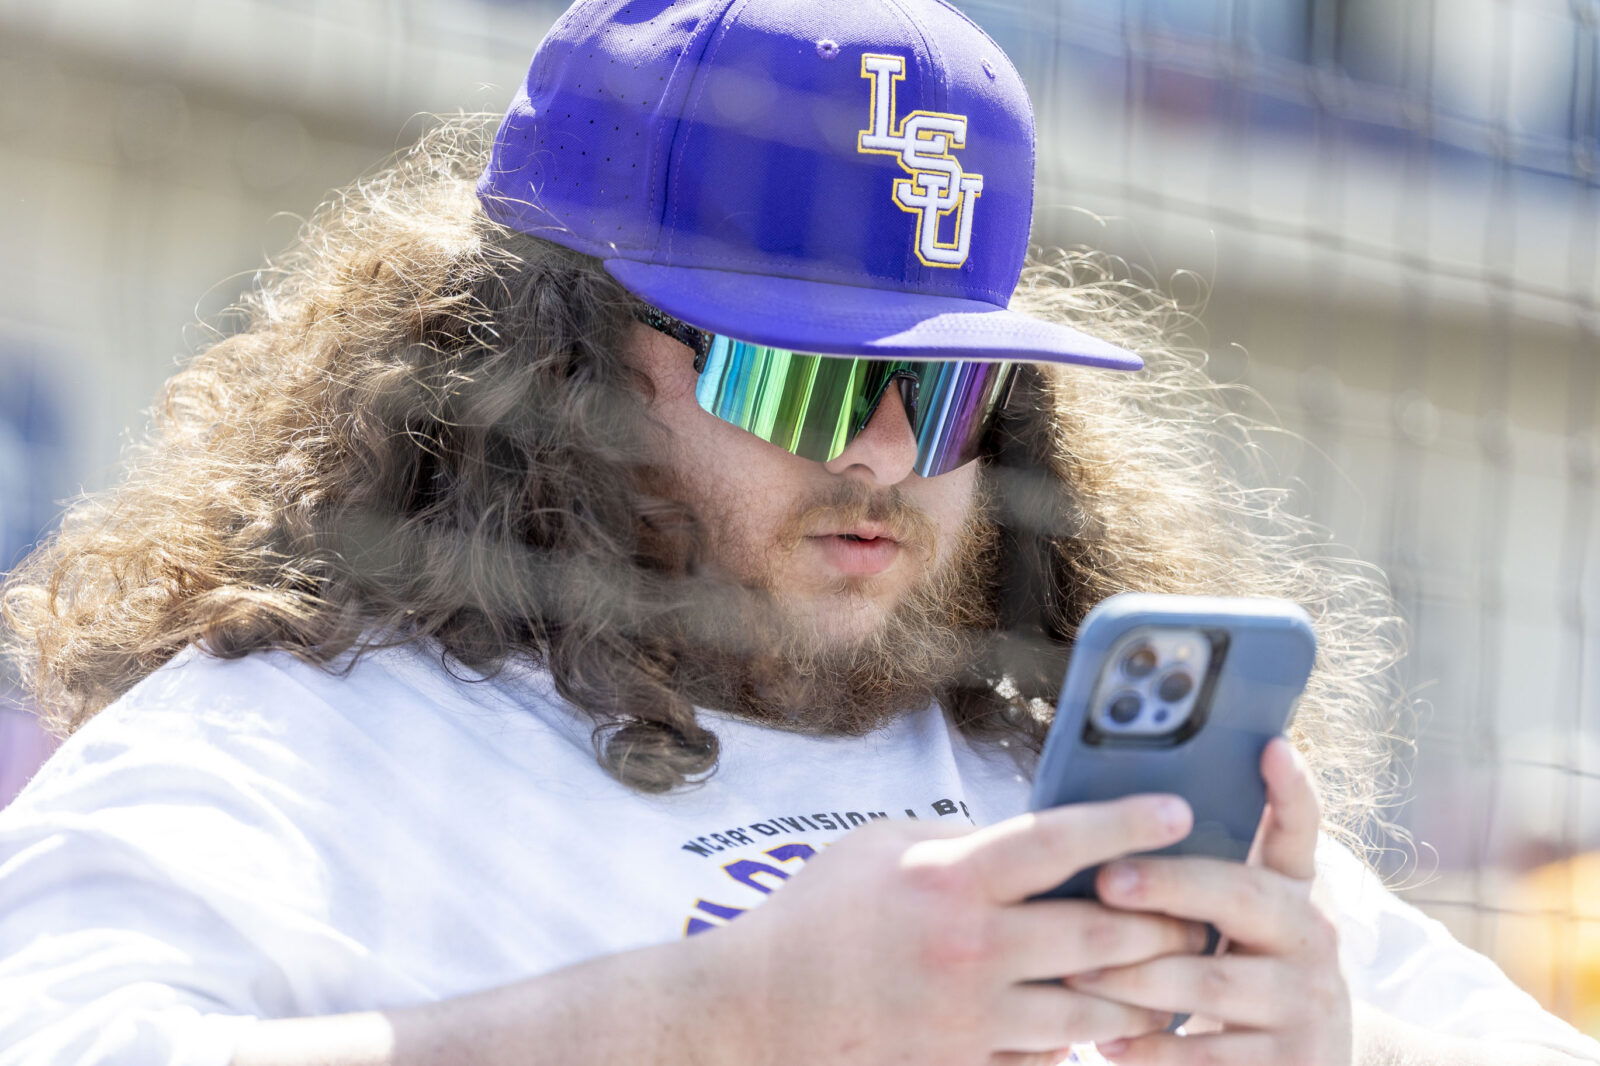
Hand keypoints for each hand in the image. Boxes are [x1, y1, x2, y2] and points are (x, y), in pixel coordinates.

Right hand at [697, 793, 1210, 1065]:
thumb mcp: (883, 846)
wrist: (760, 1008)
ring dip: (1141, 994)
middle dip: (1162, 924)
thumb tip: (1036, 842)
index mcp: (949, 880)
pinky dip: (1079, 1040)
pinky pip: (1047, 1059)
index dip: (1125, 822)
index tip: (1179, 811)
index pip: (1056, 842)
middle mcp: (970, 950)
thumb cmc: (820, 912)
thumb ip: (962, 842)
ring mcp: (970, 1019)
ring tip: (1168, 975)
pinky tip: (1093, 1020)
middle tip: (1195, 912)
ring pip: (1092, 1012)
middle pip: (1100, 937)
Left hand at [1064, 738, 1351, 1064]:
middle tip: (1106, 880)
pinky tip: (1106, 1046)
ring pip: (1208, 978)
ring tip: (1075, 969)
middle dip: (1167, 883)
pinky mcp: (1294, 1063)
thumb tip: (1105, 835)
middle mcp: (1311, 937)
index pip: (1299, 829)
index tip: (1269, 745)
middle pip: (1238, 894)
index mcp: (1292, 892)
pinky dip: (1150, 1051)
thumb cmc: (1237, 981)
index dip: (1290, 788)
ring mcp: (1306, 1002)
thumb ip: (1197, 883)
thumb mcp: (1235, 929)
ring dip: (1133, 975)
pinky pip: (1206, 1056)